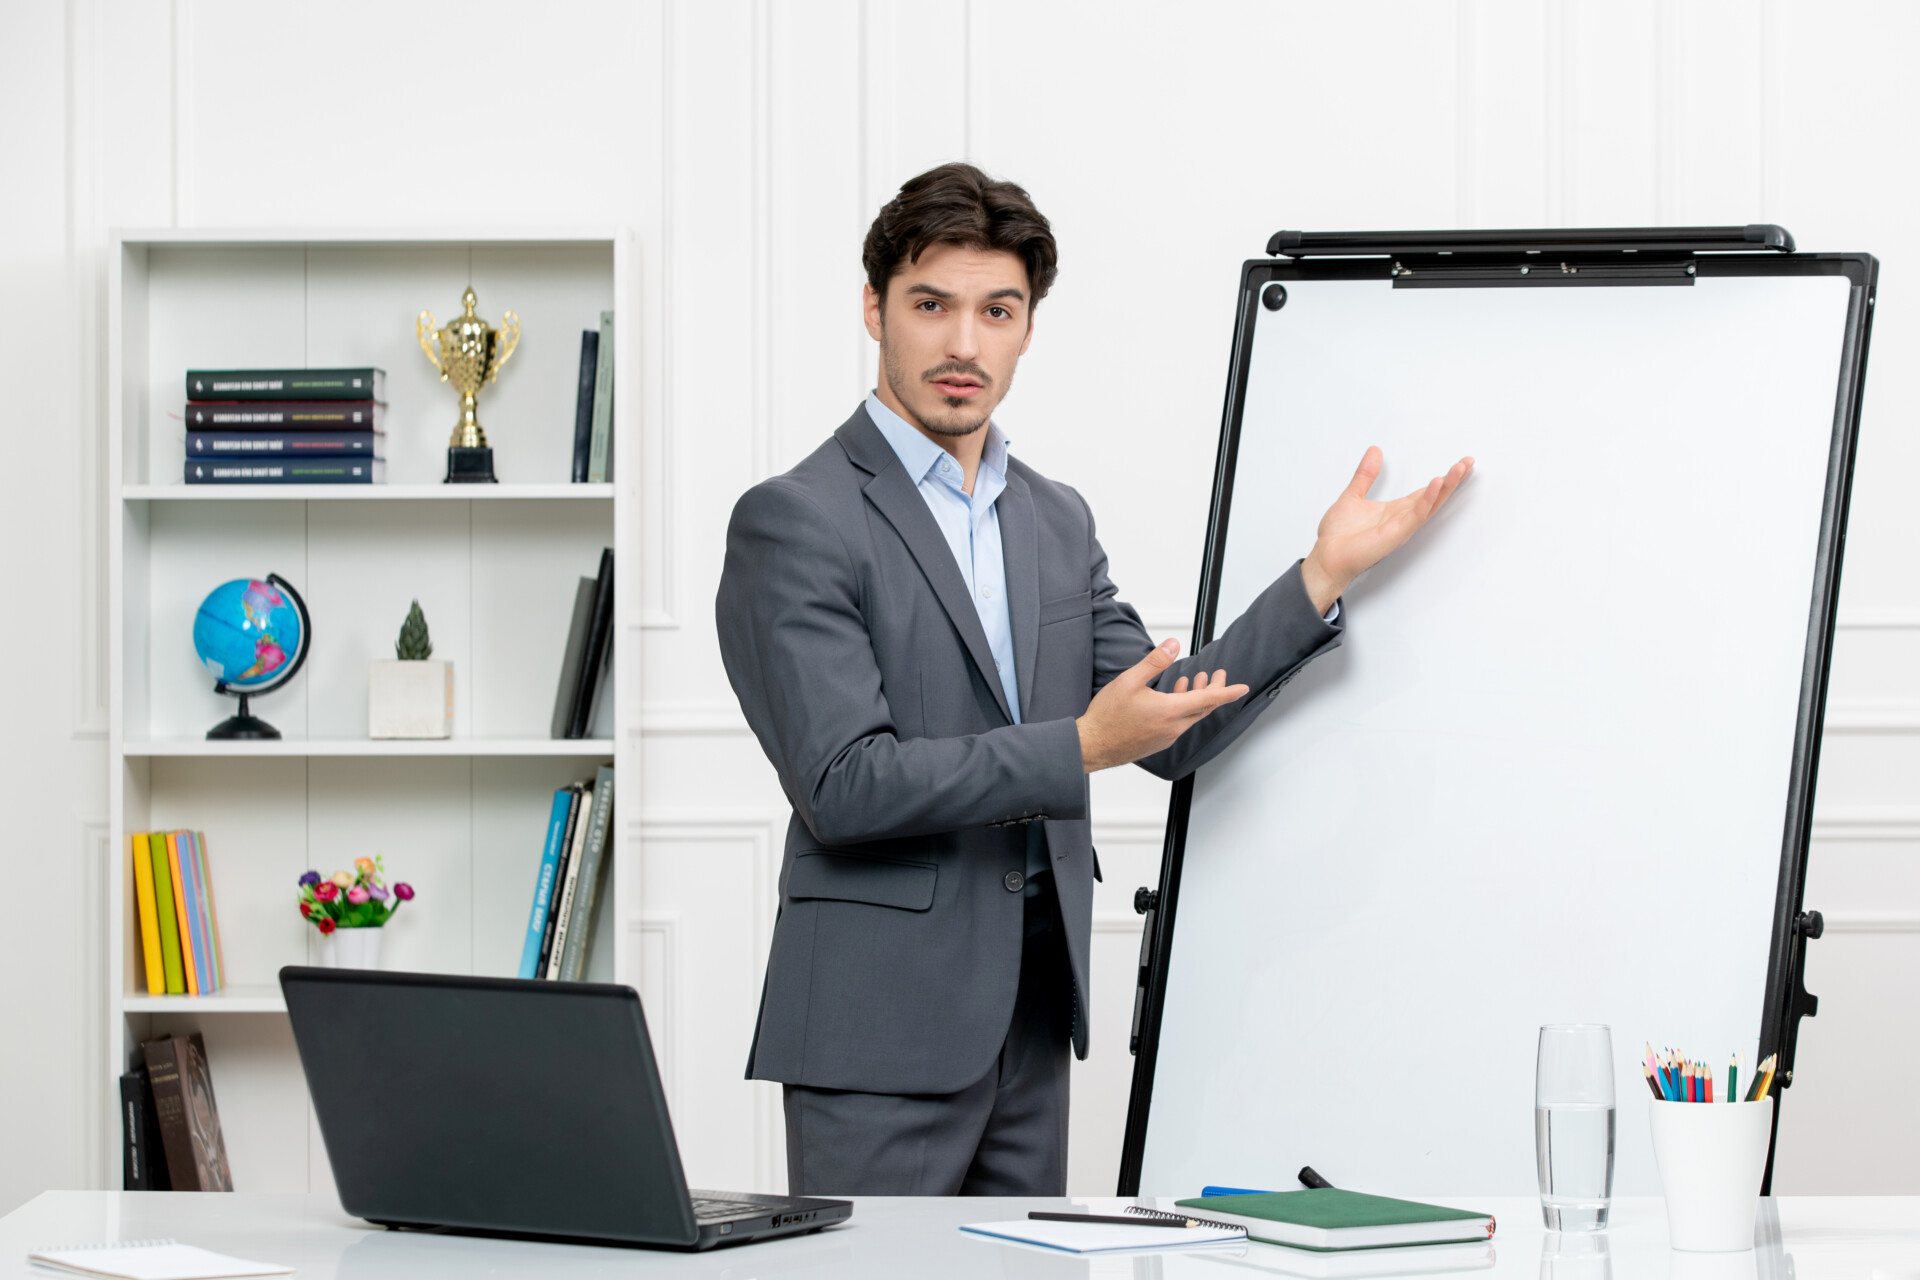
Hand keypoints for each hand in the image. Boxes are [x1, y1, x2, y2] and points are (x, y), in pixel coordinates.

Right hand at [1077, 639, 1248, 772]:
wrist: (1092, 746)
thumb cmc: (1107, 717)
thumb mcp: (1129, 681)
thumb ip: (1154, 662)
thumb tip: (1173, 646)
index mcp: (1170, 711)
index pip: (1208, 700)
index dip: (1227, 692)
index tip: (1242, 687)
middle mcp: (1173, 727)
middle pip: (1203, 708)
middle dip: (1214, 690)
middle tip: (1218, 675)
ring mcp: (1166, 737)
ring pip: (1191, 716)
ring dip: (1197, 698)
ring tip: (1196, 680)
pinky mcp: (1158, 742)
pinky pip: (1179, 724)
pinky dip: (1184, 708)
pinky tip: (1175, 696)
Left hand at [1300, 446, 1473, 612]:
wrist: (1326, 556)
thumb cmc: (1338, 535)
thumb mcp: (1353, 495)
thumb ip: (1366, 474)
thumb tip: (1374, 451)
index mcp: (1396, 510)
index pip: (1426, 492)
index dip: (1443, 478)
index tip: (1459, 464)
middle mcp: (1402, 518)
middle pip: (1435, 496)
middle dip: (1453, 480)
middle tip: (1468, 462)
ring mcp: (1401, 527)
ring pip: (1431, 504)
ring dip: (1446, 486)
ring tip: (1460, 469)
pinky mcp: (1396, 534)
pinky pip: (1416, 515)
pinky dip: (1427, 500)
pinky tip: (1436, 484)